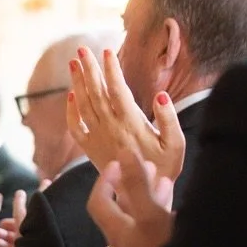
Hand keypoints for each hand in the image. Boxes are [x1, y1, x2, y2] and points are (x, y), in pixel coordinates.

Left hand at [68, 47, 185, 184]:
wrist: (141, 197)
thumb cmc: (163, 168)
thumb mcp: (175, 144)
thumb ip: (169, 118)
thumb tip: (160, 94)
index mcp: (131, 123)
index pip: (118, 90)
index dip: (111, 69)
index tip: (107, 51)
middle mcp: (110, 128)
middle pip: (96, 93)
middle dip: (89, 69)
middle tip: (81, 49)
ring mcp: (97, 139)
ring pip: (84, 105)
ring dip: (78, 82)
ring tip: (74, 62)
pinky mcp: (90, 150)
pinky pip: (75, 128)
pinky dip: (70, 111)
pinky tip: (70, 96)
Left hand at [87, 154, 175, 246]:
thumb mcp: (150, 216)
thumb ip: (136, 186)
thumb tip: (123, 153)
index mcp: (117, 231)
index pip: (98, 202)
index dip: (104, 180)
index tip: (117, 161)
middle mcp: (125, 242)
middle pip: (121, 208)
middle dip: (132, 184)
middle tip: (146, 164)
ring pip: (141, 218)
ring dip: (150, 196)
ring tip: (164, 178)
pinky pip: (156, 229)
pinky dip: (163, 213)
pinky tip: (177, 207)